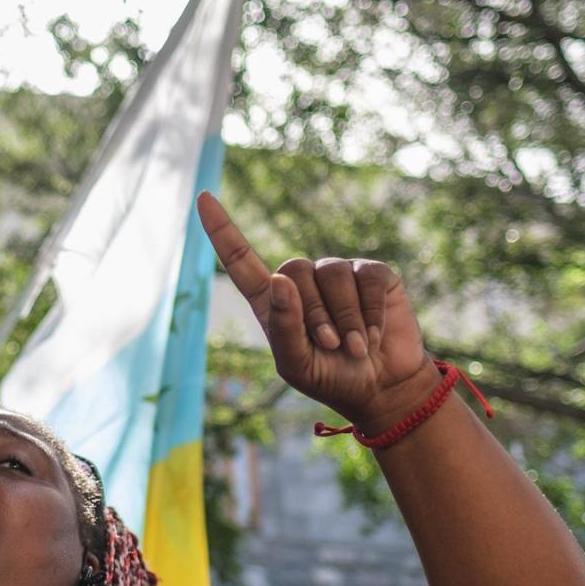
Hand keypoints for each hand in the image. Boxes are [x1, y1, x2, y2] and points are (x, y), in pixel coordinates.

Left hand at [199, 192, 435, 429]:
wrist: (381, 386)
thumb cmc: (330, 376)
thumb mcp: (297, 364)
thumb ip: (283, 327)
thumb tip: (279, 279)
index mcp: (272, 300)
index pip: (241, 259)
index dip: (222, 230)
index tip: (203, 198)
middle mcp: (302, 280)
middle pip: (293, 271)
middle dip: (313, 315)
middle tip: (331, 346)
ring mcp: (337, 272)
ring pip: (331, 274)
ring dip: (345, 319)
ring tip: (355, 347)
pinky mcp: (372, 273)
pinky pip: (366, 279)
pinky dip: (370, 313)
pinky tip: (373, 335)